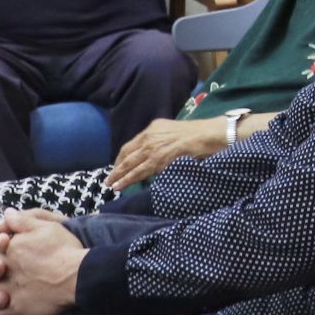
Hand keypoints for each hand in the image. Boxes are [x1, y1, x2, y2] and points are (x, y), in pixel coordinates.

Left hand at [0, 209, 84, 314]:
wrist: (77, 276)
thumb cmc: (64, 249)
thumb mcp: (45, 227)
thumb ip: (22, 220)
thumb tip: (6, 214)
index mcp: (10, 249)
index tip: (7, 250)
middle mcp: (6, 269)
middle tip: (2, 270)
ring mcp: (10, 290)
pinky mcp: (17, 308)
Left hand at [106, 117, 231, 191]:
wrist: (206, 135)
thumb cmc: (196, 134)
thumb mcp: (174, 131)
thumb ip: (162, 139)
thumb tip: (156, 152)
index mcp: (153, 128)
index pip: (131, 145)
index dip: (121, 157)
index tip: (117, 166)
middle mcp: (149, 137)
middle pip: (126, 155)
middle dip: (116, 168)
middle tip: (108, 178)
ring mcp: (152, 149)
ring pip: (129, 165)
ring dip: (118, 176)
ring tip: (110, 184)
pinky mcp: (157, 161)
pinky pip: (138, 172)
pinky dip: (127, 180)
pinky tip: (120, 186)